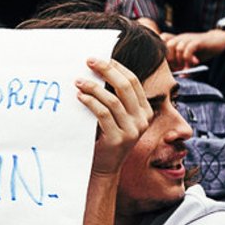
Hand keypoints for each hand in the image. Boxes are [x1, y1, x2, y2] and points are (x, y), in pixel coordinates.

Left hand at [76, 58, 152, 176]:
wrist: (105, 166)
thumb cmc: (107, 136)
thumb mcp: (118, 116)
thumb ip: (116, 98)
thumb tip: (100, 68)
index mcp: (145, 111)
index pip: (133, 82)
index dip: (117, 68)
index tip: (101, 58)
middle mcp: (143, 119)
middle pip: (125, 86)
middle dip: (107, 70)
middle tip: (89, 62)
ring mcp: (132, 130)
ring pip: (113, 100)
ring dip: (94, 87)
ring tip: (78, 81)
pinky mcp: (118, 139)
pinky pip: (103, 114)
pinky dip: (91, 102)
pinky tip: (80, 96)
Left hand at [163, 30, 224, 69]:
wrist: (218, 40)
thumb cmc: (203, 50)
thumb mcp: (190, 57)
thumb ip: (183, 64)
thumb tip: (180, 76)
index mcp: (176, 40)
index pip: (161, 40)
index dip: (162, 52)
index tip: (167, 64)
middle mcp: (181, 38)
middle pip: (167, 45)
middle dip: (170, 59)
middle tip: (177, 68)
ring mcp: (189, 39)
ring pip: (178, 48)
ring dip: (181, 61)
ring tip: (186, 68)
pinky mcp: (197, 41)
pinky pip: (188, 49)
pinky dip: (189, 59)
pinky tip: (193, 64)